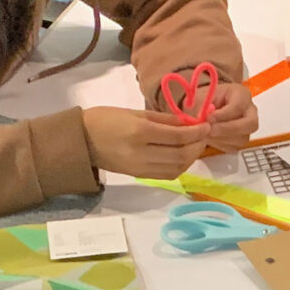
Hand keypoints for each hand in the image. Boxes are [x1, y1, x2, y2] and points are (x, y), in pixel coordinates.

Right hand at [85, 107, 214, 176]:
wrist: (82, 141)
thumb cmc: (106, 119)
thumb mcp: (136, 113)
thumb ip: (165, 119)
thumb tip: (190, 121)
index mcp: (140, 132)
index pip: (177, 136)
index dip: (197, 131)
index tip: (207, 124)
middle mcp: (142, 153)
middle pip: (180, 154)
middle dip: (198, 145)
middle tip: (205, 134)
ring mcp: (141, 168)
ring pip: (177, 167)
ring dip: (191, 157)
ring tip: (196, 144)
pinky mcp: (140, 176)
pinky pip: (168, 175)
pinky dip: (181, 166)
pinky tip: (184, 155)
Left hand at [199, 80, 258, 153]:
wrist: (203, 109)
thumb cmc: (205, 100)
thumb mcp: (199, 98)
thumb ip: (201, 107)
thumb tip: (203, 118)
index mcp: (241, 94)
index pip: (239, 106)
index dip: (223, 114)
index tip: (209, 118)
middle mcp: (249, 110)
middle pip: (250, 124)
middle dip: (228, 129)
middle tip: (210, 131)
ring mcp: (247, 126)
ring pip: (242, 138)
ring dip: (221, 138)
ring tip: (205, 132)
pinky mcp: (241, 139)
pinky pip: (234, 146)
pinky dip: (219, 144)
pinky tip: (209, 137)